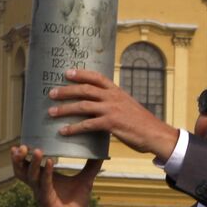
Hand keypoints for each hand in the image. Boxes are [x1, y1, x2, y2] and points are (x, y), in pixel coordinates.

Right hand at [10, 146, 102, 206]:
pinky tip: (50, 162)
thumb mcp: (85, 182)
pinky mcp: (47, 201)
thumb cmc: (74, 206)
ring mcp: (41, 193)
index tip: (23, 139)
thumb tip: (101, 152)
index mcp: (43, 179)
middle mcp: (39, 185)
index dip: (23, 154)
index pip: (28, 164)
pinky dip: (46, 173)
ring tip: (36, 149)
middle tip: (20, 144)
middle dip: (19, 158)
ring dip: (32, 163)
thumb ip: (91, 167)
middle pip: (22, 169)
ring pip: (30, 176)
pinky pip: (44, 185)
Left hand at [48, 69, 179, 158]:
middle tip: (51, 93)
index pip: (96, 77)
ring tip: (51, 112)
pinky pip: (87, 125)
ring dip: (64, 109)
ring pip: (82, 106)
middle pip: (84, 90)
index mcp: (117, 91)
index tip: (67, 72)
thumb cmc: (141, 123)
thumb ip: (114, 103)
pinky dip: (73, 128)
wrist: (155, 134)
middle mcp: (113, 97)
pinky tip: (64, 131)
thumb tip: (99, 105)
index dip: (80, 74)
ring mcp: (111, 110)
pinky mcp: (111, 124)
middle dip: (66, 91)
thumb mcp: (128, 106)